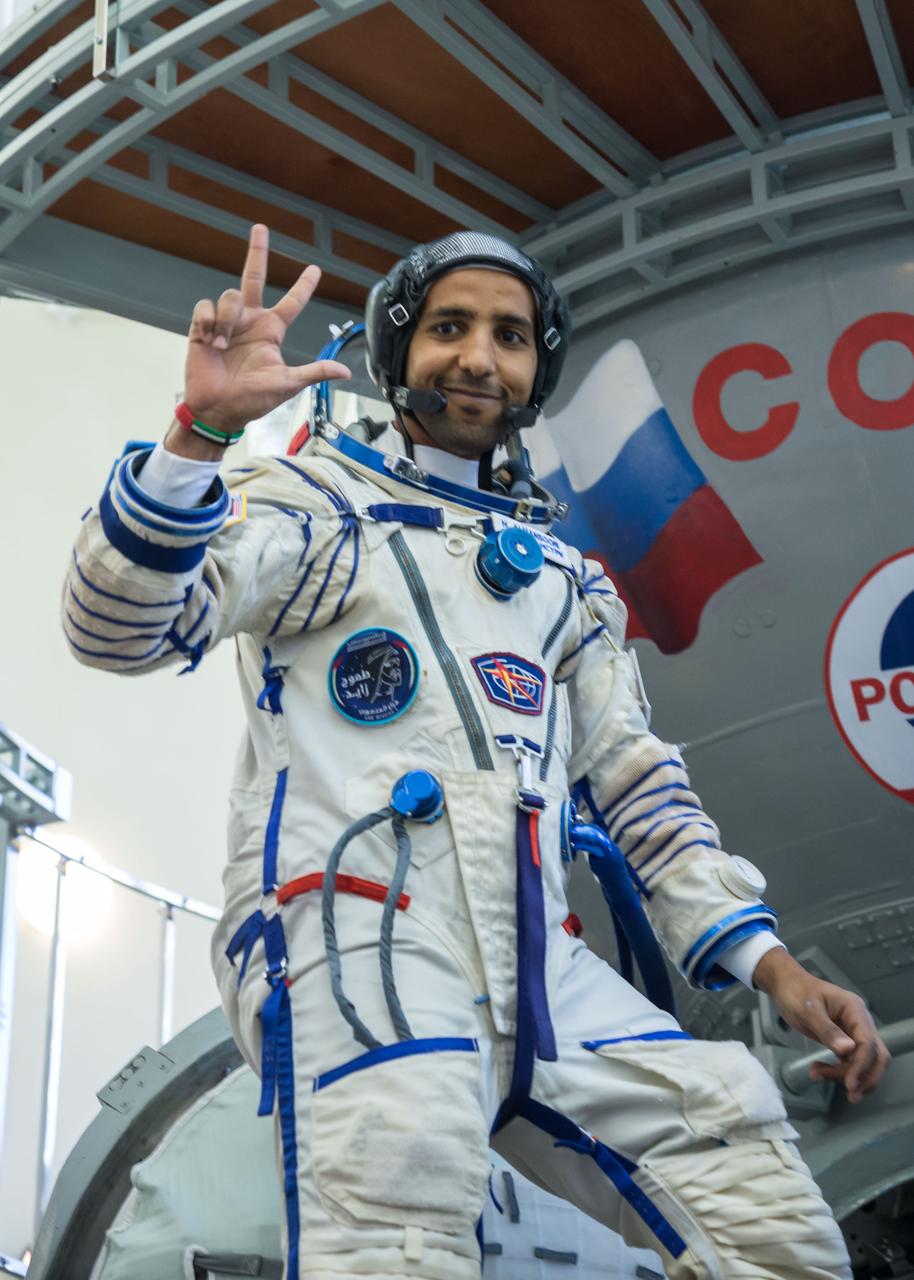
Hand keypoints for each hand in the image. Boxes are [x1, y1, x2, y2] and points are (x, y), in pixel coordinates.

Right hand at [179, 223, 350, 438]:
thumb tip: (345, 372)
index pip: (292, 303)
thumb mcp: (287, 384)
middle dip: (257, 252)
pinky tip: (210, 342)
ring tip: (223, 345)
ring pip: (229, 296)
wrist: (217, 410)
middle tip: (261, 228)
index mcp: (271, 332)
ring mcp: (226, 322)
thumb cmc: (252, 401)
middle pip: (254, 278)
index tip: (315, 270)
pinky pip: (205, 307)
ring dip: (228, 319)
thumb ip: (314, 372)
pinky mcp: (202, 326)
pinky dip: (209, 323)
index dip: (304, 286)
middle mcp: (250, 321)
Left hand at [753, 949, 889, 1102]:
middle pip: (876, 1055)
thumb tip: (848, 1050)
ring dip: (845, 1074)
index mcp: (854, 1010)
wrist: (785, 985)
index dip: (862, 1065)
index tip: (850, 1084)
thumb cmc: (796, 992)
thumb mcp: (807, 1010)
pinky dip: (837, 1071)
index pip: (868, 1042)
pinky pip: (849, 1061)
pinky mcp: (844, 1041)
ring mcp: (853, 1032)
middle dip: (865, 1077)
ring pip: (862, 1062)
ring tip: (817, 1074)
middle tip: (850, 1094)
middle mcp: (859, 1022)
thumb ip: (826, 1030)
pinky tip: (818, 1071)